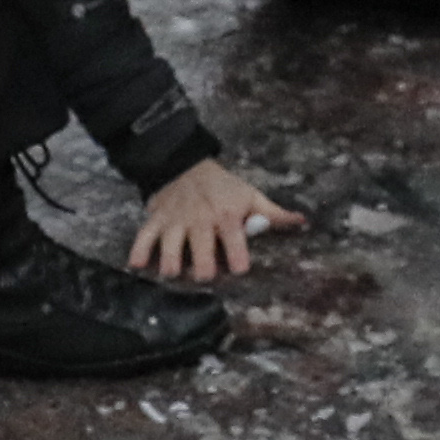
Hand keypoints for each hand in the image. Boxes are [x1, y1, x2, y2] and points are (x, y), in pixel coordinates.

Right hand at [125, 156, 297, 283]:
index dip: (237, 253)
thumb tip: (303, 222)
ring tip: (172, 273)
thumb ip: (274, 214)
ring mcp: (176, 221)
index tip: (240, 269)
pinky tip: (136, 266)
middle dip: (201, 264)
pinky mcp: (157, 220)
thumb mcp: (250, 196)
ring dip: (170, 261)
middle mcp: (200, 220)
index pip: (233, 237)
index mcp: (226, 215)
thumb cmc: (223, 187)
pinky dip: (139, 250)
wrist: (186, 163)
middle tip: (204, 276)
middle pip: (199, 247)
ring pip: (170, 244)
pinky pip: (144, 236)